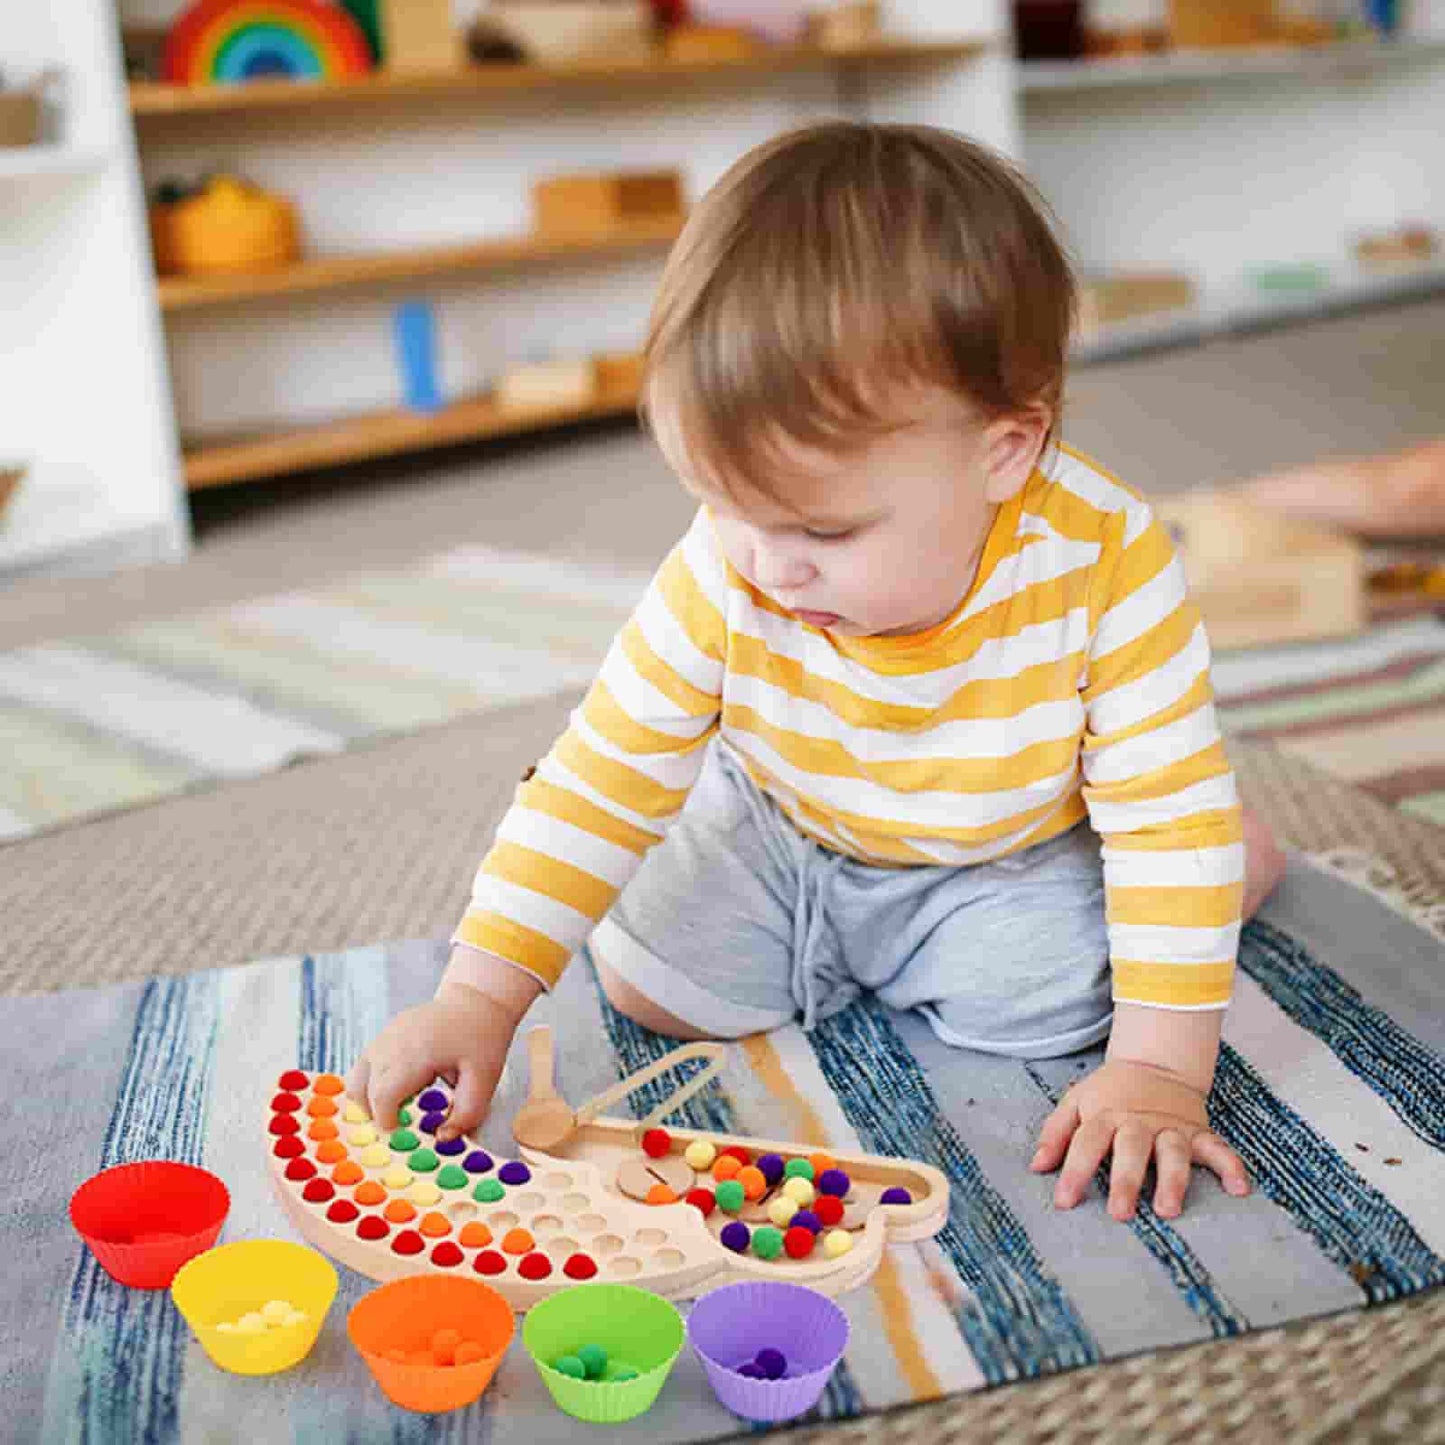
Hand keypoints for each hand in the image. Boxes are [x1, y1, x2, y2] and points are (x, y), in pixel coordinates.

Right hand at [346, 981, 521, 1141]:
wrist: (476, 1000)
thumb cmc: (481, 1037)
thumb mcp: (485, 1079)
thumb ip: (466, 1114)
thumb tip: (441, 1138)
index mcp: (415, 1054)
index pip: (381, 1097)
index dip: (386, 1122)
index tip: (403, 1133)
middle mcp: (390, 1044)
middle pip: (362, 1092)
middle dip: (378, 1115)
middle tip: (405, 1123)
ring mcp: (383, 1037)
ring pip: (356, 1080)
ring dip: (372, 1100)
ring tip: (404, 1104)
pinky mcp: (382, 1036)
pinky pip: (364, 1068)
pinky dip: (374, 1085)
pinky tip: (405, 1085)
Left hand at [1029, 1059, 1249, 1220]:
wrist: (1154, 1062)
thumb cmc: (1110, 1092)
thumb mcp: (1076, 1101)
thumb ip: (1056, 1133)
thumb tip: (1037, 1167)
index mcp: (1106, 1115)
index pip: (1087, 1142)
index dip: (1074, 1171)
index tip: (1064, 1201)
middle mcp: (1139, 1122)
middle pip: (1132, 1150)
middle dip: (1126, 1182)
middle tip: (1120, 1214)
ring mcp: (1172, 1127)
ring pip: (1173, 1153)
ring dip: (1172, 1181)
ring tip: (1168, 1210)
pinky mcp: (1198, 1131)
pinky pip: (1218, 1148)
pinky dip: (1231, 1166)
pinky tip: (1239, 1189)